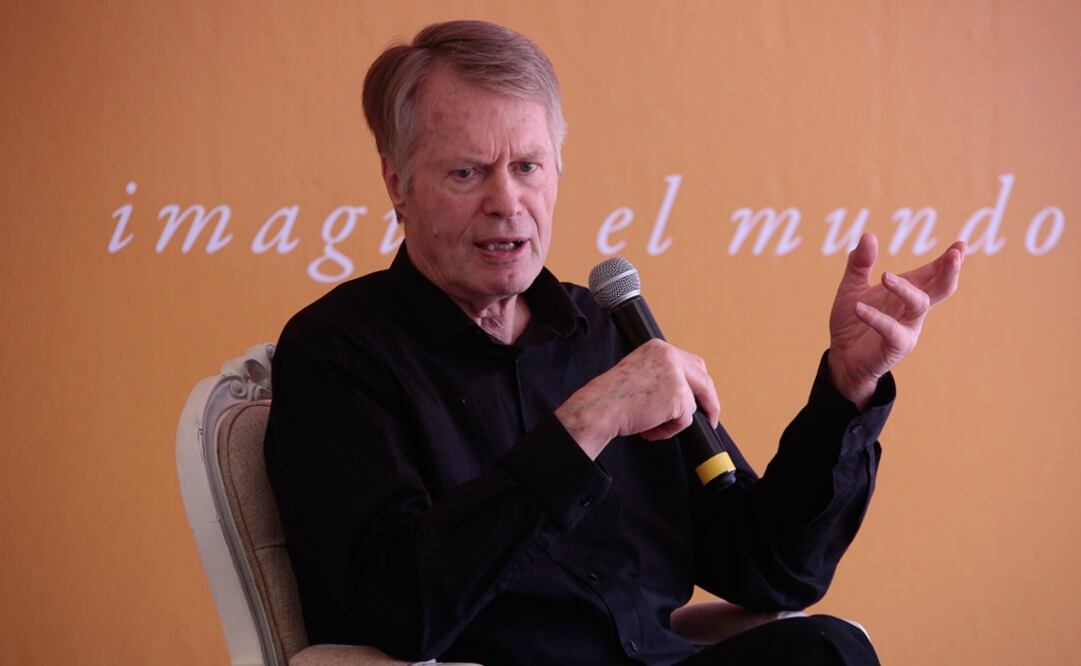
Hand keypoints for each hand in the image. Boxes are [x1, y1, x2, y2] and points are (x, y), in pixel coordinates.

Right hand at [555, 339, 719, 458]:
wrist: (599, 408)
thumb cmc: (612, 398)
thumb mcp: (640, 374)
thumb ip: (662, 376)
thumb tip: (685, 393)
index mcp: (658, 348)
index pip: (692, 364)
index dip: (699, 385)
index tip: (702, 400)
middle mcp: (669, 355)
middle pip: (704, 379)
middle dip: (709, 402)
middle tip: (709, 419)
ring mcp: (675, 374)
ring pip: (693, 404)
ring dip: (675, 420)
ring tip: (651, 424)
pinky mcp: (679, 395)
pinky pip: (685, 420)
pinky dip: (669, 430)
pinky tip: (649, 428)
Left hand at [828, 233, 964, 408]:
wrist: (842, 357)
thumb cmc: (853, 322)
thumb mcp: (852, 289)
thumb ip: (859, 264)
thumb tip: (868, 235)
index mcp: (907, 292)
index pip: (933, 273)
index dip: (948, 260)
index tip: (960, 245)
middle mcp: (912, 309)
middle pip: (940, 288)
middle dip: (949, 271)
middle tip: (954, 255)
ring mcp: (908, 328)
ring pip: (919, 305)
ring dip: (905, 288)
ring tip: (885, 275)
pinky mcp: (896, 347)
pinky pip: (891, 330)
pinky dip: (876, 318)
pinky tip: (859, 308)